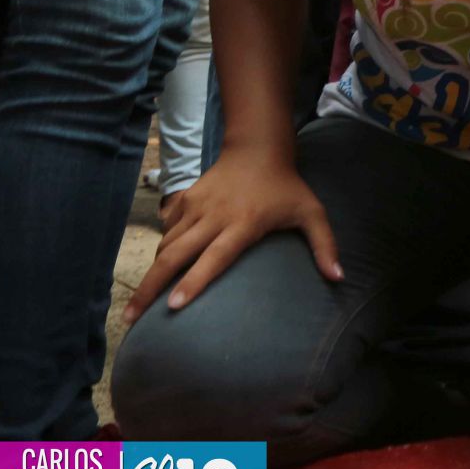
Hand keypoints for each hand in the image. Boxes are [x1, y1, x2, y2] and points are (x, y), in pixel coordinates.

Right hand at [125, 148, 340, 321]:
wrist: (257, 149)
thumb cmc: (287, 187)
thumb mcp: (312, 214)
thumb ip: (325, 246)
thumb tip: (339, 279)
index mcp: (242, 224)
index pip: (214, 257)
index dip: (194, 282)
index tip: (173, 307)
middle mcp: (213, 216)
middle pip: (175, 256)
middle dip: (150, 288)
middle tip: (130, 319)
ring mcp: (194, 207)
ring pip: (165, 244)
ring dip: (151, 273)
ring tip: (139, 303)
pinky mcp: (183, 200)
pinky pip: (165, 229)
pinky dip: (161, 248)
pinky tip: (160, 266)